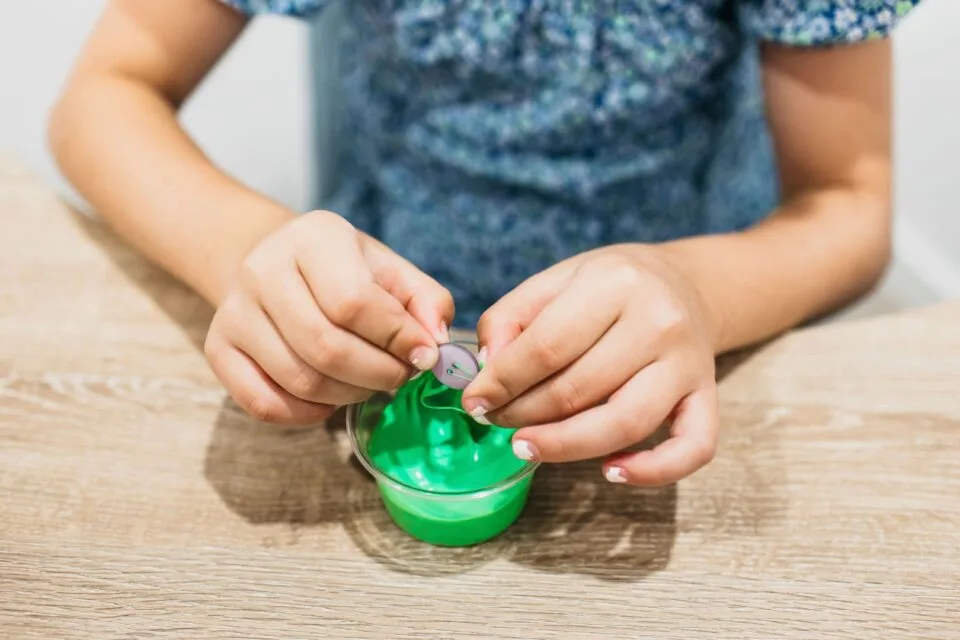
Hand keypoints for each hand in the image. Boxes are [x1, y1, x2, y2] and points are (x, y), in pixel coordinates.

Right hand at [205, 211, 452, 424]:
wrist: (275, 262)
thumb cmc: (344, 270)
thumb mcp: (390, 270)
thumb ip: (426, 301)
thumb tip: (435, 344)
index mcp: (313, 237)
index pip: (354, 302)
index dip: (396, 339)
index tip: (424, 355)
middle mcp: (263, 269)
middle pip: (326, 347)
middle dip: (378, 374)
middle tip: (400, 375)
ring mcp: (234, 311)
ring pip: (300, 381)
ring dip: (349, 395)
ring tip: (369, 382)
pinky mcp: (218, 348)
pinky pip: (264, 404)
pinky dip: (306, 415)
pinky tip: (330, 398)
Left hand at [461, 246, 719, 485]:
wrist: (683, 283)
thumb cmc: (609, 286)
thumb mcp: (556, 280)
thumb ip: (511, 318)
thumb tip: (486, 370)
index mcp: (615, 282)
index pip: (547, 346)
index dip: (501, 381)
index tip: (474, 401)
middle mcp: (658, 321)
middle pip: (579, 389)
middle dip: (524, 414)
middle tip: (496, 420)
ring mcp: (688, 363)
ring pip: (625, 423)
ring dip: (566, 446)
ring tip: (527, 446)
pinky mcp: (707, 396)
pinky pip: (692, 448)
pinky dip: (653, 471)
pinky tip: (611, 472)